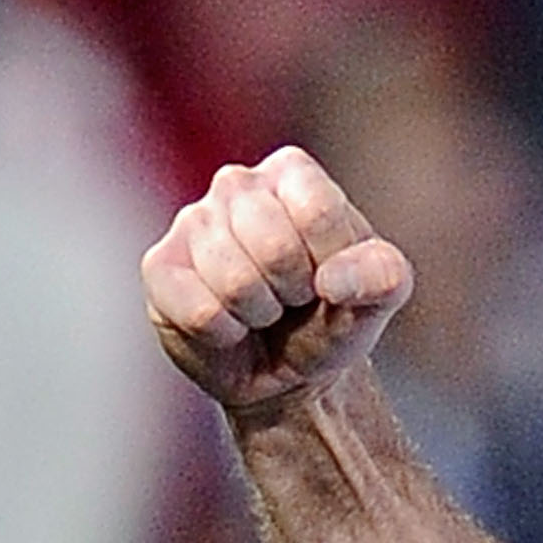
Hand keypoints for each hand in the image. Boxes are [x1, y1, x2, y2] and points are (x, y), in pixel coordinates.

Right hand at [141, 146, 413, 416]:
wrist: (290, 370)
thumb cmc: (333, 315)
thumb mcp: (380, 295)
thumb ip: (383, 276)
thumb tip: (333, 281)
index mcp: (292, 172)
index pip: (317, 211)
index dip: (332, 262)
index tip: (331, 276)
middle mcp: (236, 184)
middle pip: (274, 246)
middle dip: (294, 290)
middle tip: (293, 297)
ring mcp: (192, 222)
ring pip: (235, 282)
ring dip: (260, 314)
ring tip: (264, 309)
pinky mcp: (159, 268)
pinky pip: (199, 311)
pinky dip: (225, 334)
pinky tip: (229, 325)